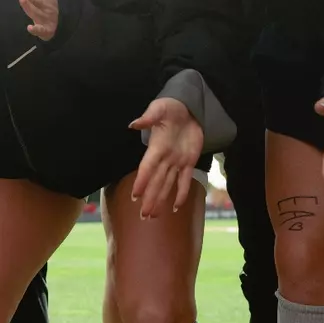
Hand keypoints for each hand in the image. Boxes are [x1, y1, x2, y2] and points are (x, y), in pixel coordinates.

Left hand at [19, 0, 59, 40]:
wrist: (57, 23)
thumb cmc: (47, 2)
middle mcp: (45, 5)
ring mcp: (45, 17)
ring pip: (36, 12)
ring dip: (29, 7)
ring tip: (22, 0)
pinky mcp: (45, 29)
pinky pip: (41, 29)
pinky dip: (36, 29)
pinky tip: (29, 27)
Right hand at [129, 96, 203, 219]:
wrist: (188, 108)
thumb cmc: (171, 107)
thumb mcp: (160, 108)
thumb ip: (149, 117)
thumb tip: (134, 124)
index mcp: (157, 147)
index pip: (147, 167)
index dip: (142, 181)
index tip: (134, 194)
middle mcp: (165, 158)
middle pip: (156, 182)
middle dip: (149, 198)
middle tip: (143, 215)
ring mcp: (177, 161)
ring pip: (167, 185)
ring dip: (160, 200)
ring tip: (152, 215)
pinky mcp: (189, 162)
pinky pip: (185, 181)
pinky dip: (181, 194)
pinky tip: (176, 208)